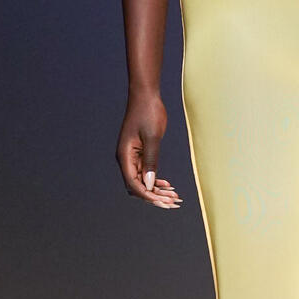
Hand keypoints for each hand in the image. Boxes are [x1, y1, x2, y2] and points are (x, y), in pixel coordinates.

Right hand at [116, 91, 181, 208]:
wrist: (146, 95)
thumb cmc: (149, 112)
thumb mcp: (153, 137)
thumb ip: (151, 161)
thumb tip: (150, 184)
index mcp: (124, 156)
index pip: (133, 184)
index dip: (148, 195)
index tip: (163, 202)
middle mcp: (125, 159)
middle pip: (137, 186)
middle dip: (154, 196)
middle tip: (173, 202)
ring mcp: (131, 157)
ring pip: (141, 181)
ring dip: (157, 190)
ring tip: (174, 196)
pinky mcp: (138, 153)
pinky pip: (145, 172)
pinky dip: (156, 180)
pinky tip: (169, 185)